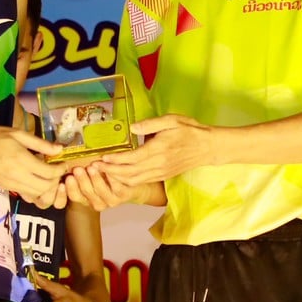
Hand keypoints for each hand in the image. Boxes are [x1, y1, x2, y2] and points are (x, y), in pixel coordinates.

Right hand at [0, 126, 65, 204]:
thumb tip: (59, 150)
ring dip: (47, 189)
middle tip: (57, 171)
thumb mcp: (17, 133)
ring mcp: (11, 185)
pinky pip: (26, 196)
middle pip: (46, 188)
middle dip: (56, 181)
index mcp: (21, 160)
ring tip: (48, 177)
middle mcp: (18, 176)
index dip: (60, 170)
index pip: (49, 173)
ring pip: (37, 195)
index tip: (63, 163)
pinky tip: (36, 181)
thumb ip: (40, 143)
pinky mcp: (7, 189)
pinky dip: (36, 192)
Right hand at [65, 161, 139, 211]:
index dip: (70, 188)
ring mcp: (111, 201)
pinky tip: (108, 169)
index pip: (74, 196)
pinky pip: (116, 187)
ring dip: (96, 179)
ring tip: (92, 167)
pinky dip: (111, 177)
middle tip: (77, 169)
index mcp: (86, 199)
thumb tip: (68, 163)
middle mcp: (97, 203)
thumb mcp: (91, 178)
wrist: (130, 188)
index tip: (67, 178)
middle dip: (81, 180)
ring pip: (101, 191)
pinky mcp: (123, 195)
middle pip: (87, 193)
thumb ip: (80, 174)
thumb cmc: (107, 181)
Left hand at [98, 114, 216, 186]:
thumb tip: (131, 127)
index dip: (115, 160)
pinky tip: (118, 176)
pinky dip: (127, 181)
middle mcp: (158, 164)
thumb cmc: (189, 130)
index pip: (132, 158)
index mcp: (159, 149)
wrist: (207, 147)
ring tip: (102, 172)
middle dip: (110, 172)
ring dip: (117, 178)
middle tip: (94, 167)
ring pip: (134, 180)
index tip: (101, 158)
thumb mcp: (171, 120)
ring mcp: (160, 172)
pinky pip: (141, 181)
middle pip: (129, 173)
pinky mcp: (162, 176)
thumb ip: (150, 124)